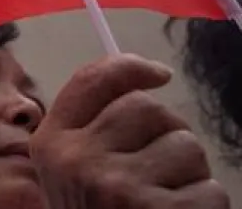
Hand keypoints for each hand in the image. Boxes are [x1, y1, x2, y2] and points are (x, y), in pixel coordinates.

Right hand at [32, 54, 226, 208]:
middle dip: (168, 134)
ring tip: (168, 202)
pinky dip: (207, 207)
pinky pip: (210, 189)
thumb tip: (148, 81)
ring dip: (191, 175)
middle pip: (148, 108)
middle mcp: (77, 159)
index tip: (159, 75)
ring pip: (186, 146)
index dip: (131, 68)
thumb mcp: (72, 173)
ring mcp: (117, 185)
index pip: (93, 81)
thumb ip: (91, 129)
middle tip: (161, 171)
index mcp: (52, 143)